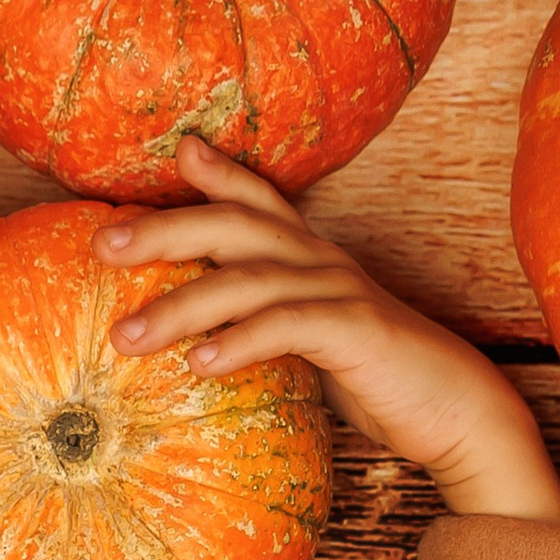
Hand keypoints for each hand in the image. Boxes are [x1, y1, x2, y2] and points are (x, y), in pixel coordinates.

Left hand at [93, 136, 559, 525]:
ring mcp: (342, 292)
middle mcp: (323, 262)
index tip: (176, 147)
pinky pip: (290, 327)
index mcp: (310, 258)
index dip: (220, 172)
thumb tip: (197, 336)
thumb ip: (262, 320)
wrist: (457, 412)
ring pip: (250, 281)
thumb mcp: (309, 341)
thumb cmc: (375, 380)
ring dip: (181, 307)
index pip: (259, 203)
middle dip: (166, 229)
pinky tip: (198, 364)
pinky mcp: (360, 333)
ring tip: (124, 338)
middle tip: (101, 244)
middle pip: (236, 226)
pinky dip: (240, 341)